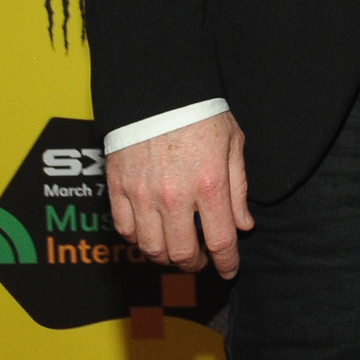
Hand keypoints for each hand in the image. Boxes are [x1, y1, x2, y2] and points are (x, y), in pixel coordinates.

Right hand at [106, 110, 253, 277]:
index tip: (229, 270)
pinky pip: (125, 230)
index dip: (227, 262)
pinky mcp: (118, 189)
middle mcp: (175, 195)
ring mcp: (142, 195)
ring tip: (176, 250)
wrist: (159, 89)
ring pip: (151, 249)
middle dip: (194, 263)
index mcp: (210, 184)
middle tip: (200, 260)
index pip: (220, 240)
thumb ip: (238, 188)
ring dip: (166, 257)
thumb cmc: (201, 113)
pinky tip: (151, 233)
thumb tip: (242, 224)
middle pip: (182, 252)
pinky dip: (138, 240)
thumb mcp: (233, 144)